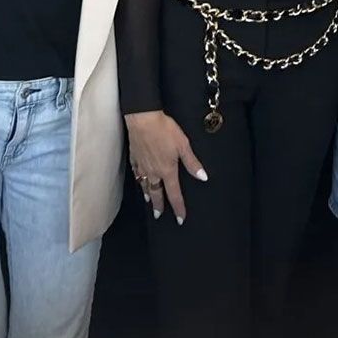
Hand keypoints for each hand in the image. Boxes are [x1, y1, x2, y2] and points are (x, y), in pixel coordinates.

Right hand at [126, 109, 207, 223]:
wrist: (143, 119)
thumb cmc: (164, 130)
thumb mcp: (183, 145)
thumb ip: (192, 163)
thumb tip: (203, 177)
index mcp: (167, 170)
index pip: (174, 194)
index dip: (178, 207)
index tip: (180, 219)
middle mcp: (154, 171)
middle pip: (156, 193)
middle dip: (159, 205)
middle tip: (159, 215)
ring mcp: (143, 165)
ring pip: (145, 184)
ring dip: (148, 194)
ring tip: (149, 200)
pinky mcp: (134, 157)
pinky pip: (136, 172)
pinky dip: (139, 179)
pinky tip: (139, 179)